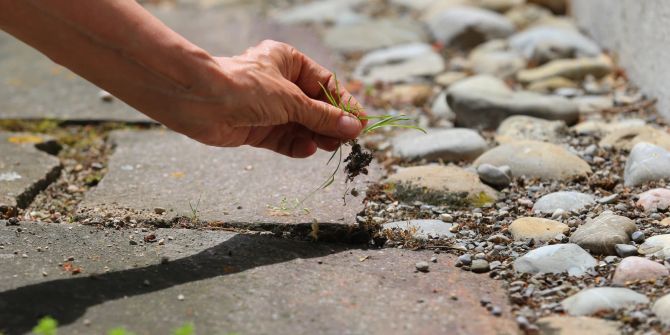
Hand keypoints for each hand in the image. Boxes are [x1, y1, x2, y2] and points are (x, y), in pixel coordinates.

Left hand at [168, 40, 365, 157]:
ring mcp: (268, 108)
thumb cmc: (245, 87)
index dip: (344, 104)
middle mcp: (280, 84)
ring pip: (301, 125)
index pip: (325, 84)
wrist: (200, 101)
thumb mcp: (291, 100)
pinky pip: (284, 139)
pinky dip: (296, 145)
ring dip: (316, 136)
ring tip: (331, 146)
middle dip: (331, 124)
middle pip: (315, 107)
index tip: (361, 123)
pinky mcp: (257, 129)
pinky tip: (308, 149)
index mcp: (288, 62)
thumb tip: (353, 127)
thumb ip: (323, 116)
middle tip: (348, 140)